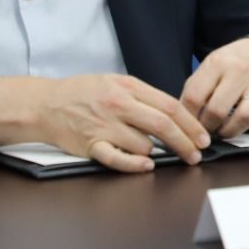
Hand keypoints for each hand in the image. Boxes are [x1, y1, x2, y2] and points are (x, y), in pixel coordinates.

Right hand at [0, 75, 210, 172]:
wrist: (45, 104)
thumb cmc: (82, 94)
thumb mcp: (114, 82)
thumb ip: (143, 96)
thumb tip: (174, 114)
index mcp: (127, 87)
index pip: (169, 105)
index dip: (190, 124)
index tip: (202, 138)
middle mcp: (117, 105)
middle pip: (163, 125)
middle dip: (185, 142)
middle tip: (196, 155)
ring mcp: (104, 126)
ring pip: (144, 144)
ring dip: (155, 152)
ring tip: (153, 153)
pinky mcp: (91, 145)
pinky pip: (118, 158)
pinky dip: (135, 164)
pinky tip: (145, 165)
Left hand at [181, 38, 248, 140]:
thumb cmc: (233, 62)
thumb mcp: (210, 65)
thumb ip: (196, 88)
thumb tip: (181, 118)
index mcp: (218, 63)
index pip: (194, 97)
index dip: (186, 117)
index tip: (186, 125)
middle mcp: (240, 73)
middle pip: (217, 110)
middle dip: (206, 128)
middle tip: (204, 132)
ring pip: (245, 117)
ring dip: (230, 132)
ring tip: (223, 132)